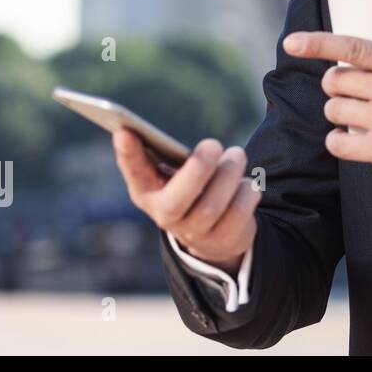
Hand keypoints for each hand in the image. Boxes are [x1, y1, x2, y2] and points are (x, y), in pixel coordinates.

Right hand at [113, 131, 259, 275]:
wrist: (215, 233)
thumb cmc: (193, 189)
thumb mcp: (179, 174)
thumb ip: (171, 157)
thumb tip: (166, 132)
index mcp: (149, 193)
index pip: (135, 175)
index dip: (128, 156)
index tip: (124, 131)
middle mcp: (166, 217)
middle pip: (176, 200)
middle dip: (197, 169)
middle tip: (212, 144)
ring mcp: (194, 233)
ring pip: (211, 207)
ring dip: (228, 175)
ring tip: (236, 155)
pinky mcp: (223, 240)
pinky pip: (237, 214)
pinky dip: (246, 192)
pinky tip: (247, 183)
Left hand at [283, 32, 371, 199]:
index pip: (352, 48)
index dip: (317, 43)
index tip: (293, 42)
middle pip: (336, 82)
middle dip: (335, 83)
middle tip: (346, 88)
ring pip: (335, 111)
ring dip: (338, 111)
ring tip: (354, 114)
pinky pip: (339, 144)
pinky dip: (339, 140)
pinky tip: (350, 138)